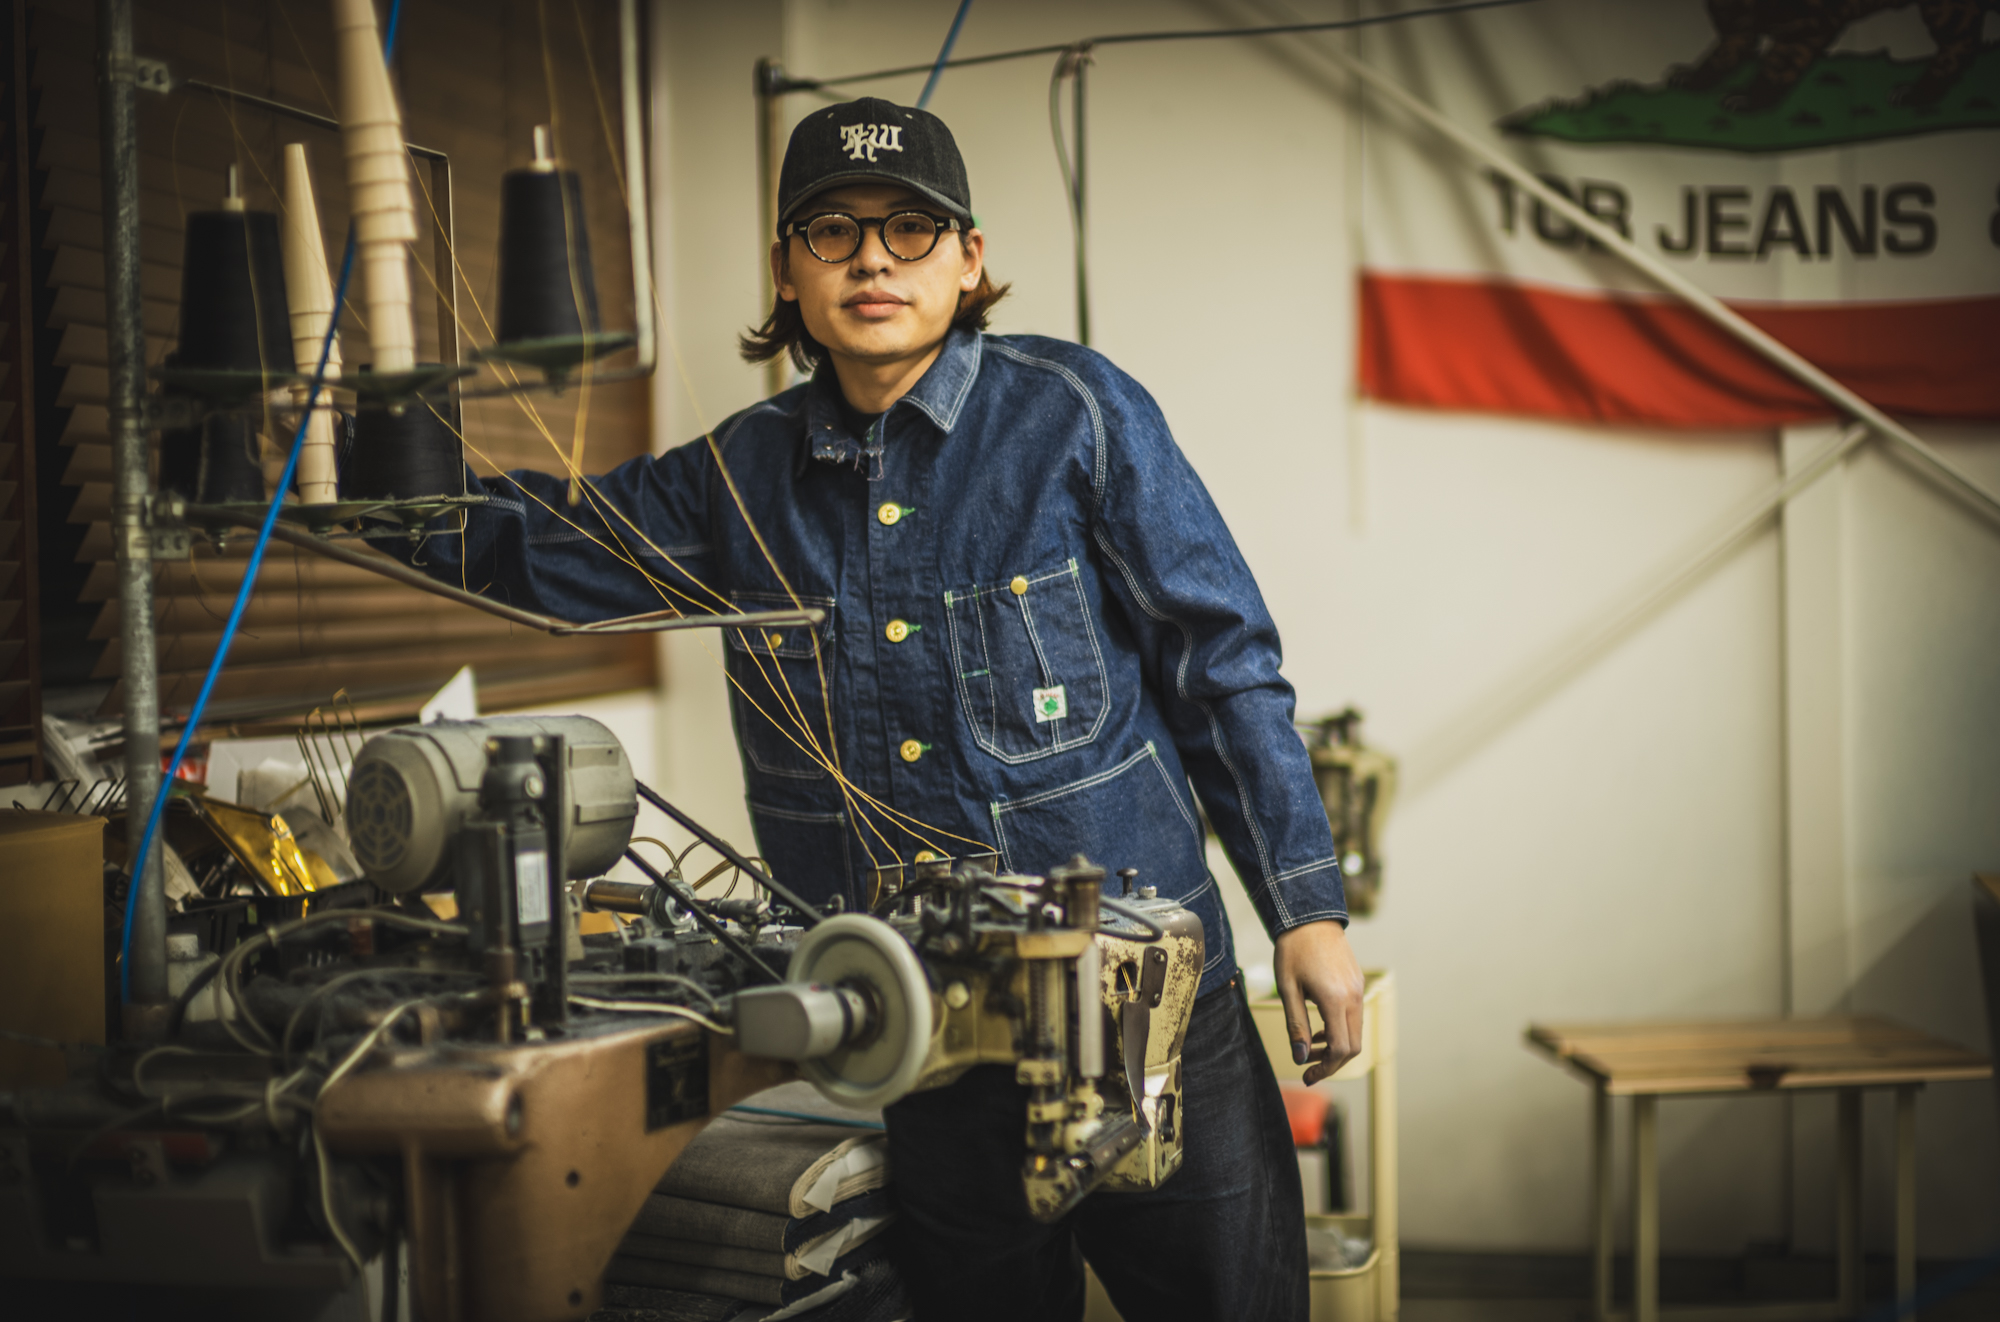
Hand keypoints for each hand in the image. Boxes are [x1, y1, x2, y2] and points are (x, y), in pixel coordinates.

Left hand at [1273, 920, 1364, 1084]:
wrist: (1310, 917)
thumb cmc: (1293, 950)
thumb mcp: (1288, 989)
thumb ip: (1296, 1025)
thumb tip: (1300, 1057)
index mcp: (1336, 1000)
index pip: (1340, 1049)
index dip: (1324, 1068)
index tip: (1306, 1075)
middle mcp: (1353, 998)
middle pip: (1353, 1047)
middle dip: (1331, 1063)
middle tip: (1307, 1068)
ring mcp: (1358, 990)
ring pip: (1355, 1033)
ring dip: (1335, 1047)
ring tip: (1309, 1049)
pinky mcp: (1357, 984)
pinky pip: (1354, 1017)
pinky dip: (1340, 1030)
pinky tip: (1319, 1030)